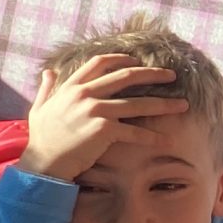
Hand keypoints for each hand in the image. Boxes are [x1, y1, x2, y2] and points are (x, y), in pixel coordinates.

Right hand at [21, 55, 191, 180]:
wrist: (43, 163)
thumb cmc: (41, 138)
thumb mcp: (39, 108)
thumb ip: (46, 88)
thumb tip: (48, 72)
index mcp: (72, 87)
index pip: (100, 63)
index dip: (122, 59)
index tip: (138, 62)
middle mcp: (85, 94)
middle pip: (126, 76)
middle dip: (153, 74)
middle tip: (172, 76)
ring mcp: (95, 111)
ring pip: (137, 103)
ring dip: (163, 104)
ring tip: (182, 105)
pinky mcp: (103, 130)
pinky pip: (134, 131)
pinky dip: (151, 136)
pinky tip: (165, 139)